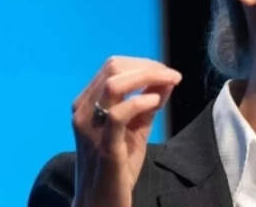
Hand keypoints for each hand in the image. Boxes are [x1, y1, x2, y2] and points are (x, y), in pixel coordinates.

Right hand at [70, 56, 181, 206]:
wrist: (100, 204)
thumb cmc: (117, 168)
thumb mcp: (134, 129)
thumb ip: (148, 105)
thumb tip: (166, 80)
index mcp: (87, 104)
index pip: (112, 67)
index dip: (143, 64)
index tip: (166, 72)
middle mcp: (83, 111)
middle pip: (113, 68)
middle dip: (148, 66)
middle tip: (172, 75)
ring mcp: (90, 128)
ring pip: (114, 84)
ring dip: (147, 76)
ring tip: (169, 82)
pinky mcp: (103, 146)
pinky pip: (118, 113)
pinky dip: (140, 101)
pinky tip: (156, 101)